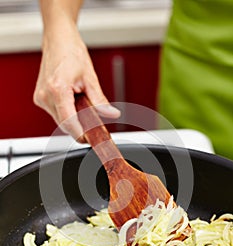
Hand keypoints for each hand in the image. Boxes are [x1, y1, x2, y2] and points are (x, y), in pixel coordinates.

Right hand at [34, 20, 119, 140]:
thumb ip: (100, 100)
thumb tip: (111, 114)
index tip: (91, 139)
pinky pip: (56, 114)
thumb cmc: (71, 52)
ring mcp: (41, 98)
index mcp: (57, 90)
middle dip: (80, 127)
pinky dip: (67, 113)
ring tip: (82, 105)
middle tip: (94, 124)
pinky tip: (73, 102)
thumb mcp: (90, 77)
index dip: (81, 134)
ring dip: (73, 120)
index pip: (69, 122)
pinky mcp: (40, 99)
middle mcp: (45, 96)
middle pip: (64, 125)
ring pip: (60, 121)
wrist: (58, 40)